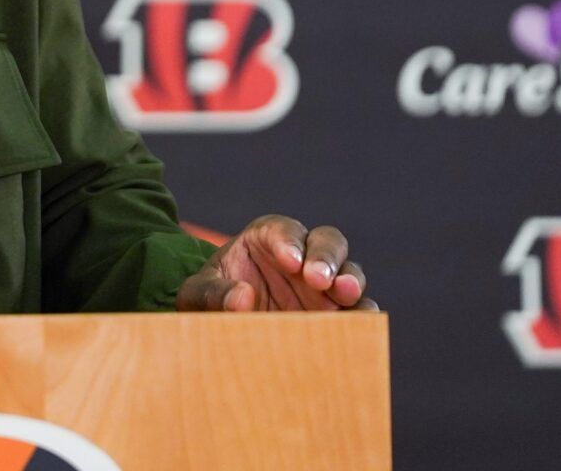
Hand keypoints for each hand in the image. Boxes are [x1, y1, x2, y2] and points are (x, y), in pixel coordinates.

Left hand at [176, 214, 375, 312]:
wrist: (224, 331)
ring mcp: (324, 287)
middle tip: (317, 279)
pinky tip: (358, 327)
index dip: (288, 241)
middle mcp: (303, 257)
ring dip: (350, 282)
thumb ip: (213, 293)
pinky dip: (362, 318)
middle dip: (325, 256)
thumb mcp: (198, 294)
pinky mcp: (337, 316)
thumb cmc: (212, 301)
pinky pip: (358, 313)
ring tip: (344, 295)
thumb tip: (242, 299)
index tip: (289, 260)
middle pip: (327, 242)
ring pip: (350, 273)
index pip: (283, 230)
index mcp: (266, 239)